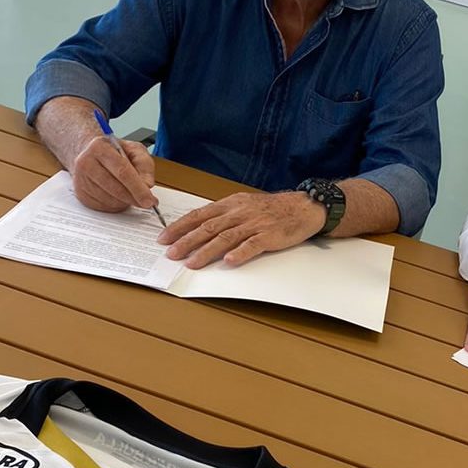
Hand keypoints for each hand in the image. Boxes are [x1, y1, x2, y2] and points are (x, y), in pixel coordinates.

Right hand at [71, 136, 156, 211]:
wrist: (89, 152)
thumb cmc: (114, 151)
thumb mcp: (134, 150)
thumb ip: (144, 165)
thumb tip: (147, 185)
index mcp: (100, 148)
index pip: (122, 171)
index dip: (138, 188)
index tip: (149, 200)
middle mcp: (86, 163)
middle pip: (115, 188)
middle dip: (134, 198)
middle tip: (147, 202)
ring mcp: (81, 179)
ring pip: (109, 200)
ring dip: (125, 202)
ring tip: (131, 193)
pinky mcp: (81, 193)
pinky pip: (102, 206)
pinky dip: (116, 205)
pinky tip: (119, 196)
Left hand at [158, 191, 324, 268]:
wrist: (303, 207)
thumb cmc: (273, 208)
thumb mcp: (244, 204)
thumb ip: (224, 215)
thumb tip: (199, 228)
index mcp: (231, 204)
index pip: (200, 215)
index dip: (180, 227)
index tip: (164, 237)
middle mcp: (239, 213)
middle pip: (208, 227)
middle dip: (187, 241)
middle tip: (171, 253)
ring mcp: (254, 224)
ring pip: (225, 238)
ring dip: (206, 251)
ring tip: (192, 263)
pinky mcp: (269, 235)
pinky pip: (252, 245)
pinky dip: (240, 253)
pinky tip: (229, 261)